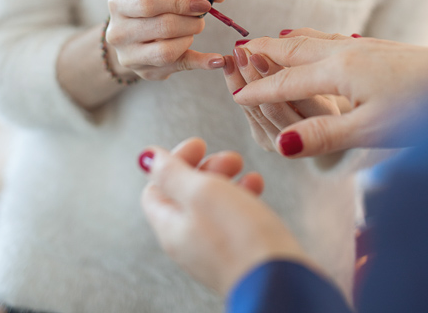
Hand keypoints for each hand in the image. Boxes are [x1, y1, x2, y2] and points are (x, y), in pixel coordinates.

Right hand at [106, 0, 225, 79]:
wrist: (139, 34)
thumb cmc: (159, 6)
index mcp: (119, 3)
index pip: (148, 3)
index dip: (180, 3)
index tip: (203, 3)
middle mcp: (118, 32)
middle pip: (163, 27)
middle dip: (190, 22)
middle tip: (199, 19)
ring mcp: (129, 56)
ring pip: (166, 52)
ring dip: (188, 39)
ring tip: (191, 32)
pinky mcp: (146, 72)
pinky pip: (178, 67)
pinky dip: (202, 63)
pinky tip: (217, 60)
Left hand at [141, 138, 311, 295]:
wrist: (279, 281)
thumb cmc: (239, 236)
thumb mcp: (201, 193)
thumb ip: (172, 173)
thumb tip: (148, 158)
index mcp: (171, 226)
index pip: (156, 187)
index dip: (175, 161)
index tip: (201, 145)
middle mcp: (188, 241)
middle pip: (184, 195)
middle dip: (206, 168)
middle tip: (231, 158)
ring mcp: (213, 250)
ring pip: (211, 205)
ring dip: (226, 180)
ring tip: (246, 169)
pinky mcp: (237, 253)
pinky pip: (232, 219)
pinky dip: (242, 197)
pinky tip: (258, 187)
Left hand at [223, 43, 340, 152]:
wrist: (323, 127)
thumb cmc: (327, 88)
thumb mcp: (325, 72)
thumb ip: (307, 58)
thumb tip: (281, 35)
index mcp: (330, 117)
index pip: (296, 95)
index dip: (273, 72)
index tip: (257, 51)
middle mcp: (307, 136)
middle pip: (273, 105)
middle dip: (252, 76)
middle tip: (240, 51)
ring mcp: (283, 144)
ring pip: (257, 111)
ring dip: (240, 82)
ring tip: (231, 57)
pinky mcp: (266, 142)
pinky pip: (249, 114)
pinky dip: (238, 89)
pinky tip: (230, 69)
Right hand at [232, 29, 427, 156]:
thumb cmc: (424, 108)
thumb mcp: (372, 128)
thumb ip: (324, 134)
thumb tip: (282, 144)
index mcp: (338, 71)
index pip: (286, 81)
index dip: (258, 91)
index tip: (232, 95)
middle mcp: (345, 53)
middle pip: (293, 50)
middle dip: (263, 52)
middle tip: (236, 51)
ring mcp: (362, 47)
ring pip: (311, 41)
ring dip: (283, 43)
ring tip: (265, 42)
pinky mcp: (376, 48)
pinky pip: (329, 40)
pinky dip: (308, 40)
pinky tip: (314, 42)